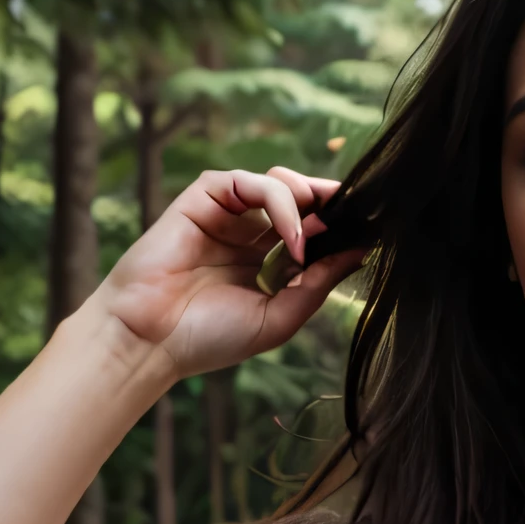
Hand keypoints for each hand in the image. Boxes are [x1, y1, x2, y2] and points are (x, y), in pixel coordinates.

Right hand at [91, 165, 365, 382]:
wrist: (151, 341)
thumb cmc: (209, 338)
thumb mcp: (281, 316)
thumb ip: (319, 283)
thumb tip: (361, 251)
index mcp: (266, 263)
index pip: (314, 231)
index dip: (342, 227)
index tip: (373, 232)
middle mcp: (249, 234)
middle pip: (303, 199)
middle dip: (331, 204)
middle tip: (358, 218)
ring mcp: (227, 214)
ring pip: (281, 183)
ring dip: (309, 201)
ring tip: (318, 237)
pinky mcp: (203, 199)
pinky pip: (249, 182)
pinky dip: (280, 203)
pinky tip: (292, 239)